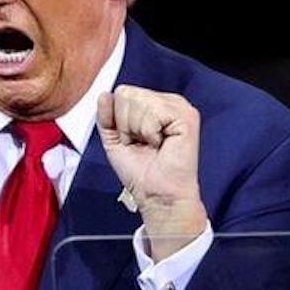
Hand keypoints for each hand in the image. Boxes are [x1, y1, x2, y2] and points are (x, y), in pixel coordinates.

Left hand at [96, 85, 206, 260]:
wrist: (156, 196)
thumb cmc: (140, 173)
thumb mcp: (113, 139)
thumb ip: (106, 116)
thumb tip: (104, 95)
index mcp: (154, 103)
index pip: (123, 92)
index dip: (120, 121)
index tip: (133, 140)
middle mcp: (168, 101)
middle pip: (127, 94)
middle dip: (127, 124)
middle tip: (142, 144)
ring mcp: (179, 107)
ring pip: (138, 101)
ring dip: (138, 130)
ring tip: (152, 145)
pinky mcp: (186, 117)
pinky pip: (152, 113)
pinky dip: (149, 133)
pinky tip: (161, 144)